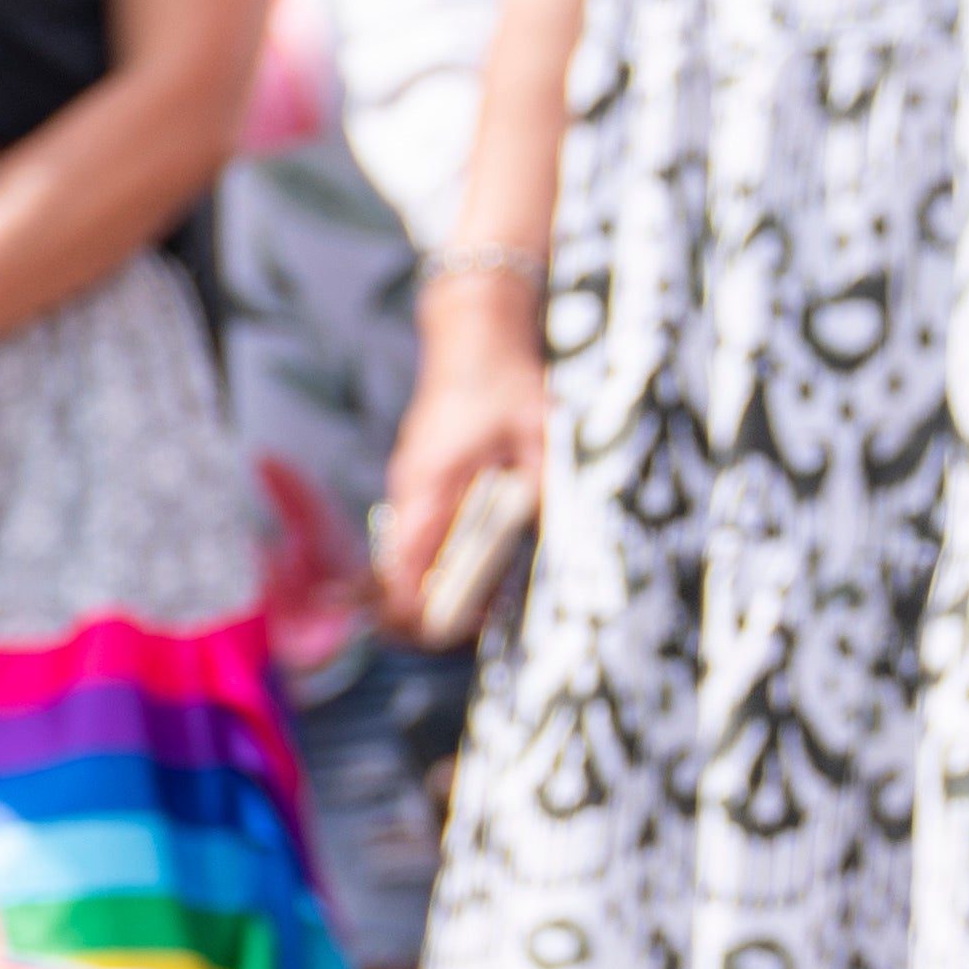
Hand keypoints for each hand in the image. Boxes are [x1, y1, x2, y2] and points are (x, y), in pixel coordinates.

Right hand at [371, 283, 551, 640]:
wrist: (475, 333)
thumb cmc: (506, 382)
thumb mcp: (541, 437)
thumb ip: (545, 492)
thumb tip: (562, 544)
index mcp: (429, 485)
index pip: (405, 563)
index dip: (418, 606)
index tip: (445, 635)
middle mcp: (411, 489)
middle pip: (406, 565)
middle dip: (437, 600)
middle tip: (479, 628)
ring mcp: (414, 482)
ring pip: (416, 546)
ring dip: (444, 574)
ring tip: (486, 602)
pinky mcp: (425, 474)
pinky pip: (427, 525)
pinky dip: (449, 547)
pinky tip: (486, 555)